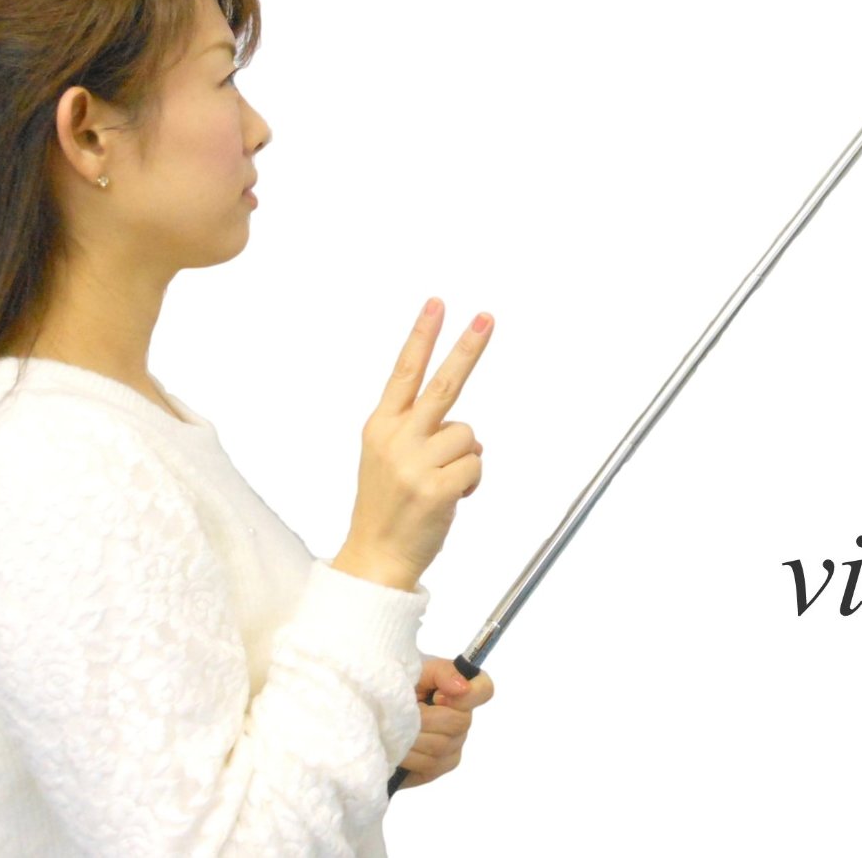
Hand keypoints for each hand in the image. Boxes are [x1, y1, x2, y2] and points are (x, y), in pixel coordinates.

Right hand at [333, 299, 492, 591]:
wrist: (374, 559)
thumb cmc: (388, 507)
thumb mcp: (388, 458)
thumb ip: (420, 433)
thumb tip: (469, 432)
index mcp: (380, 426)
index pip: (404, 371)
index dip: (422, 336)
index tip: (437, 303)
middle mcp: (396, 438)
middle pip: (444, 384)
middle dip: (468, 348)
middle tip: (487, 317)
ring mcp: (415, 463)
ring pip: (469, 435)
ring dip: (466, 460)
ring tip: (440, 485)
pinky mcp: (437, 488)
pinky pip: (476, 466)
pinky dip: (471, 483)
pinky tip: (449, 500)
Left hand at [395, 656, 495, 788]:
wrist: (374, 709)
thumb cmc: (399, 685)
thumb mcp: (418, 669)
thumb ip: (443, 672)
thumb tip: (462, 687)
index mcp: (462, 689)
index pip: (484, 690)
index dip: (466, 695)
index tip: (437, 696)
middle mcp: (464, 720)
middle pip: (458, 723)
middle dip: (426, 717)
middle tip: (404, 711)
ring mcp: (453, 747)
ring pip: (441, 746)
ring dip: (413, 736)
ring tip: (395, 726)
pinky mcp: (437, 769)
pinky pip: (428, 765)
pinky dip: (408, 754)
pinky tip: (397, 744)